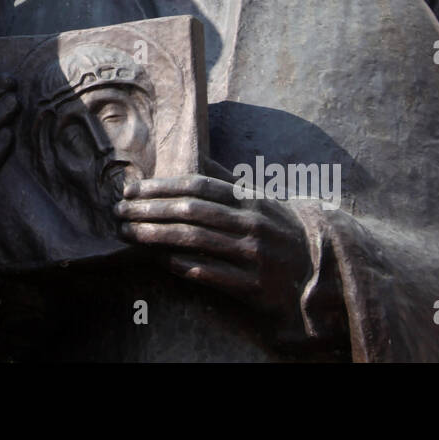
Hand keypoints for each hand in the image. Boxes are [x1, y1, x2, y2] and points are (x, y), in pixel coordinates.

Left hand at [114, 162, 311, 331]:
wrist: (320, 273)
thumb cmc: (280, 231)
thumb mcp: (261, 200)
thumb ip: (228, 180)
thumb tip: (196, 154)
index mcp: (249, 200)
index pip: (197, 186)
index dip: (160, 186)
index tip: (131, 188)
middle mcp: (250, 224)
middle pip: (190, 211)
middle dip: (148, 210)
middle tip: (119, 211)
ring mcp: (252, 255)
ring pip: (194, 241)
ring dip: (154, 236)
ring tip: (128, 234)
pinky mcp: (252, 285)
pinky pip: (208, 273)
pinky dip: (180, 265)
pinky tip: (158, 259)